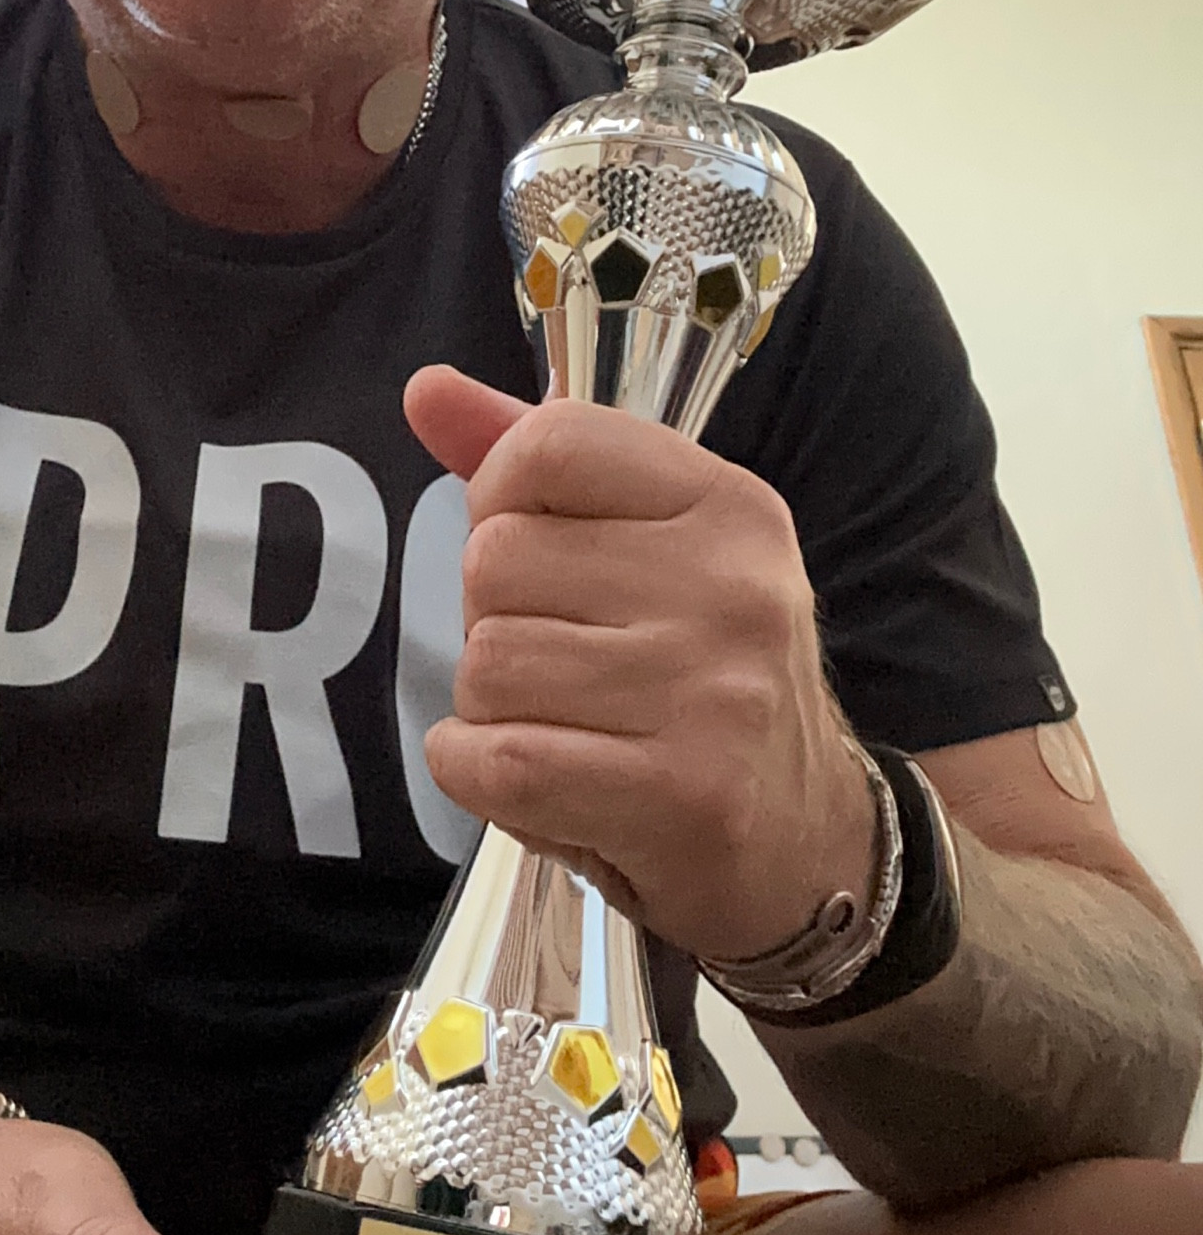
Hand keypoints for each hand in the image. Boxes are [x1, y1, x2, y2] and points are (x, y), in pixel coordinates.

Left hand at [405, 364, 872, 961]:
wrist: (808, 847)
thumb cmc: (702, 686)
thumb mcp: (651, 552)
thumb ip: (539, 467)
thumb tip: (425, 388)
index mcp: (729, 505)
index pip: (549, 444)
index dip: (501, 498)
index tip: (536, 552)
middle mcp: (733, 587)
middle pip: (495, 560)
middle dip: (495, 619)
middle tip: (568, 666)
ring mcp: (714, 693)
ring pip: (486, 664)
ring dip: (490, 707)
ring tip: (566, 725)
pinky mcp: (683, 796)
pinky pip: (495, 761)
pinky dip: (475, 772)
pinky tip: (529, 778)